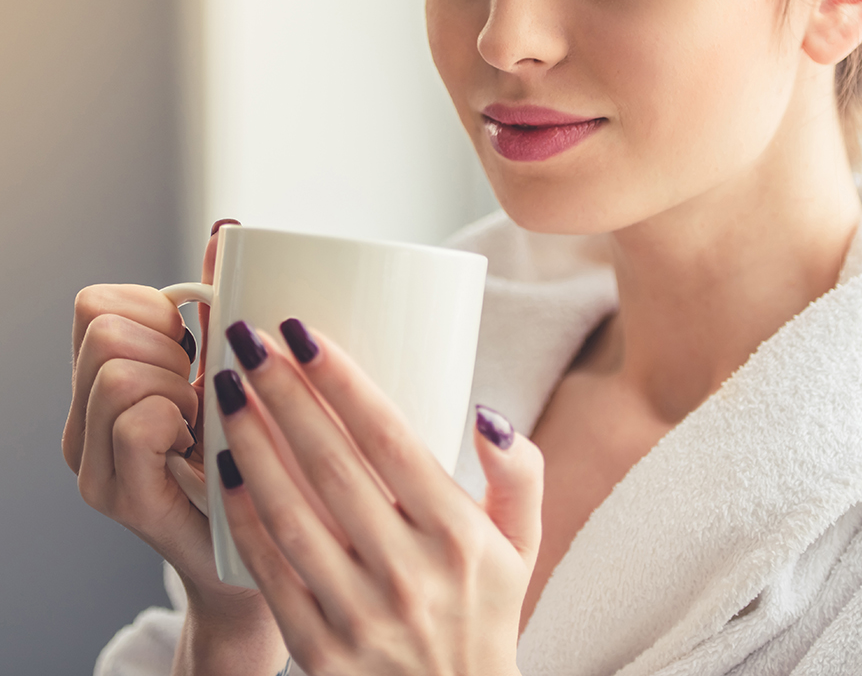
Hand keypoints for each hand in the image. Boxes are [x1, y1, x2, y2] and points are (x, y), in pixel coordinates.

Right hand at [62, 220, 284, 665]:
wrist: (268, 554)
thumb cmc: (261, 448)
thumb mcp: (238, 364)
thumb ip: (222, 302)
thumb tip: (227, 231)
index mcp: (106, 380)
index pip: (95, 304)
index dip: (157, 309)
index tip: (196, 348)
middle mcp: (83, 421)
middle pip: (102, 328)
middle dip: (170, 346)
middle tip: (203, 392)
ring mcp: (92, 462)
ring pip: (117, 369)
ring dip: (179, 383)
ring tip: (205, 422)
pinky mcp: (119, 496)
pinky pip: (138, 419)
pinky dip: (179, 416)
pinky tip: (201, 444)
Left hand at [214, 318, 542, 675]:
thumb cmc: (485, 607)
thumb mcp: (523, 540)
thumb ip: (520, 472)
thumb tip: (488, 415)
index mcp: (459, 534)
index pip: (390, 439)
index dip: (342, 381)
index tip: (303, 332)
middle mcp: (408, 572)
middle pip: (332, 465)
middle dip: (284, 394)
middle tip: (248, 341)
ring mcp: (359, 615)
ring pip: (292, 513)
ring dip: (252, 444)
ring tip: (226, 390)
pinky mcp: (318, 650)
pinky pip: (271, 572)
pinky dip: (243, 517)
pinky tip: (223, 467)